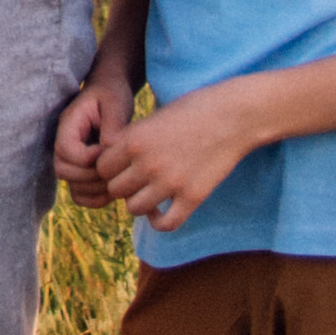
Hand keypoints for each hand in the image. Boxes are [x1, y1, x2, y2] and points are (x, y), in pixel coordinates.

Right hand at [53, 74, 135, 202]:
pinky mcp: (83, 171)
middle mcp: (65, 145)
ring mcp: (72, 161)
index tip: (110, 149)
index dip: (89, 157)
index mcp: (68, 125)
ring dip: (96, 189)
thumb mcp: (115, 102)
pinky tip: (115, 187)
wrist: (110, 92)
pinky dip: (96, 199)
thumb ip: (113, 126)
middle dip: (92, 175)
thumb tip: (110, 151)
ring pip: (73, 187)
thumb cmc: (112, 94)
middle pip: (63, 171)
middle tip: (116, 168)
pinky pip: (81, 195)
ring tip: (118, 178)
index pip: (66, 151)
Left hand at [95, 79, 262, 230]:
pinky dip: (159, 221)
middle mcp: (148, 164)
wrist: (234, 116)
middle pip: (115, 190)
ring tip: (150, 193)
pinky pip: (166, 223)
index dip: (110, 168)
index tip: (123, 166)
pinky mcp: (193, 197)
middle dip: (123, 185)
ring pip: (134, 208)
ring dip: (140, 202)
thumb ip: (130, 140)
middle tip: (137, 179)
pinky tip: (162, 210)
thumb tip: (109, 159)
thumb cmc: (192, 110)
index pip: (101, 168)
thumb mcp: (153, 117)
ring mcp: (171, 183)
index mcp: (134, 140)